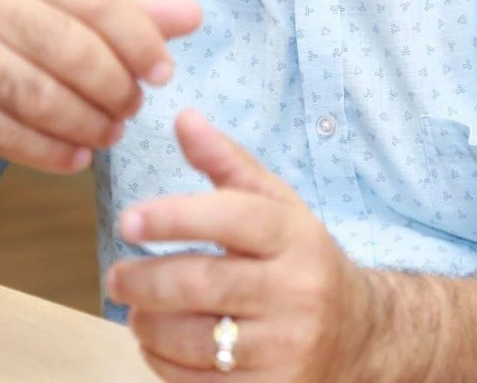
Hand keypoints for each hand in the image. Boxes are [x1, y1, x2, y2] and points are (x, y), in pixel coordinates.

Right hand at [0, 0, 202, 173]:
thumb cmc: (10, 20)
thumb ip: (129, 8)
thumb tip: (194, 16)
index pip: (99, 0)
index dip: (140, 42)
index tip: (163, 74)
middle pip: (73, 52)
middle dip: (116, 89)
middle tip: (134, 108)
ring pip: (41, 97)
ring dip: (88, 124)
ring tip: (112, 133)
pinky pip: (6, 133)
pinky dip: (50, 152)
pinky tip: (78, 156)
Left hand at [108, 110, 374, 380]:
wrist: (360, 334)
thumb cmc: (302, 260)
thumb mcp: (278, 206)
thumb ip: (228, 163)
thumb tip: (183, 118)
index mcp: (295, 236)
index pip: (233, 218)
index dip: (176, 217)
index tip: (129, 220)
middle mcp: (296, 290)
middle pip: (204, 283)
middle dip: (146, 280)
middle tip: (115, 276)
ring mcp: (286, 346)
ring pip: (195, 339)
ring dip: (149, 325)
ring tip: (135, 310)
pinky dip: (163, 362)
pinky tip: (156, 343)